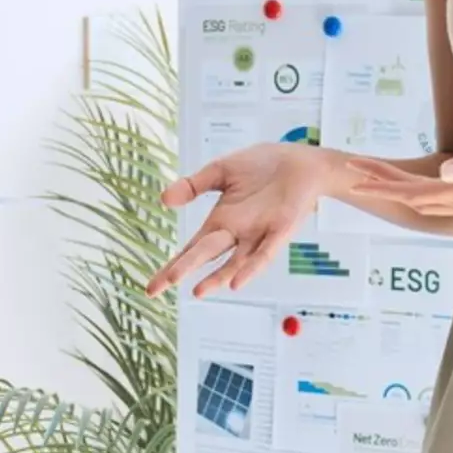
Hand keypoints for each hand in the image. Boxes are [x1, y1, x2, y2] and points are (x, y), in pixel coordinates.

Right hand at [151, 144, 343, 297]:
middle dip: (182, 269)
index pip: (191, 249)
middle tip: (158, 287)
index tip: (151, 287)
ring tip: (198, 292)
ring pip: (235, 261)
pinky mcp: (280, 229)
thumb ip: (193, 185)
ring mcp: (258, 234)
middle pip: (205, 255)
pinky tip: (237, 282)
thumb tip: (163, 199)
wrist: (301, 160)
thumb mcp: (220, 171)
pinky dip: (251, 268)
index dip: (171, 266)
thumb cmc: (263, 166)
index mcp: (220, 221)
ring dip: (217, 277)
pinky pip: (265, 253)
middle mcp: (236, 233)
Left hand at [351, 143, 452, 224]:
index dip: (384, 184)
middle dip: (382, 184)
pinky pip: (443, 195)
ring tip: (376, 178)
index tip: (355, 176)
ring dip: (399, 188)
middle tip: (351, 171)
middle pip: (413, 196)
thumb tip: (443, 173)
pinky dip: (422, 190)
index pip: (414, 191)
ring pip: (426, 197)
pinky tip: (422, 189)